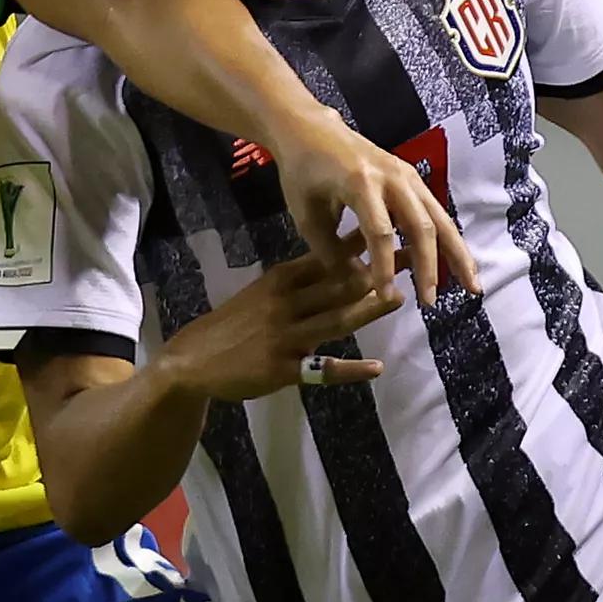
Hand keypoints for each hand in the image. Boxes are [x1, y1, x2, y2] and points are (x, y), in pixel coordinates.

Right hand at [152, 255, 401, 403]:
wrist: (193, 359)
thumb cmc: (236, 322)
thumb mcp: (265, 291)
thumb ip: (302, 279)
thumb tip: (343, 258)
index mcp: (282, 280)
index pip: (327, 258)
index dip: (362, 246)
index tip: (394, 232)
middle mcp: (285, 304)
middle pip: (336, 286)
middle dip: (376, 272)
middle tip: (409, 257)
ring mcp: (285, 337)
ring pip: (334, 321)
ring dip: (367, 310)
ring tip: (398, 299)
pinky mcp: (282, 369)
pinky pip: (322, 369)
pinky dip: (350, 369)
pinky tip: (375, 367)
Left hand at [277, 117, 480, 300]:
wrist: (311, 128)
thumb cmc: (303, 172)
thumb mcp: (306, 215)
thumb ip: (331, 252)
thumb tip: (360, 284)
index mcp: (361, 183)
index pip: (380, 233)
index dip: (384, 267)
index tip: (385, 296)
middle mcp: (392, 177)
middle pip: (421, 226)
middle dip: (429, 267)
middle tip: (430, 302)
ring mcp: (407, 175)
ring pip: (439, 218)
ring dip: (456, 253)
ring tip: (472, 285)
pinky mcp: (412, 179)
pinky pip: (435, 212)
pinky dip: (448, 239)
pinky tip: (458, 263)